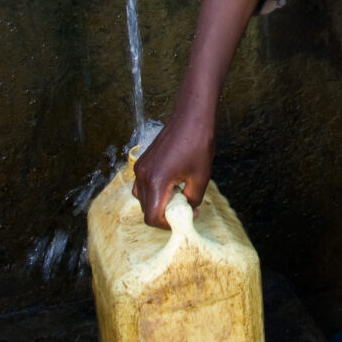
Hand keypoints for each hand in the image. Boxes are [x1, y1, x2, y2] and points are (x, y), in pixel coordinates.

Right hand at [132, 108, 214, 228]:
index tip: (185, 218)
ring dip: (158, 202)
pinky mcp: (143, 161)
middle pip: (146, 209)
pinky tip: (173, 183)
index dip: (168, 224)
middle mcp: (143, 175)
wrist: (192, 117)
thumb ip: (192, 200)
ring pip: (143, 197)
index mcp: (156, 181)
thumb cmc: (198, 144)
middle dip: (165, 213)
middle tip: (186, 207)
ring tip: (179, 195)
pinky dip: (155, 191)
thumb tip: (188, 210)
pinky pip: (143, 184)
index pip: (152, 217)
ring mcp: (141, 167)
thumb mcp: (201, 178)